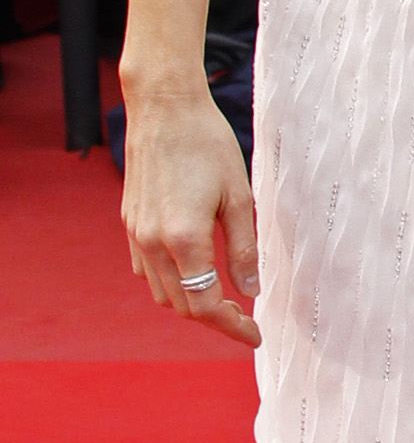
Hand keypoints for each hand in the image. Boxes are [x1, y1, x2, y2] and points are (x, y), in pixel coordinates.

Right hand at [121, 85, 260, 347]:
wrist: (164, 107)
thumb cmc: (208, 144)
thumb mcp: (238, 197)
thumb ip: (243, 249)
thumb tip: (251, 290)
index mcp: (184, 239)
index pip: (206, 304)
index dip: (232, 326)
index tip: (255, 335)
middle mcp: (153, 242)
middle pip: (182, 305)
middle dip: (215, 319)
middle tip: (246, 319)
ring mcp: (136, 233)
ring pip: (162, 292)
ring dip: (191, 303)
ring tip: (224, 299)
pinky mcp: (129, 222)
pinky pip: (147, 270)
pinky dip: (171, 283)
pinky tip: (194, 273)